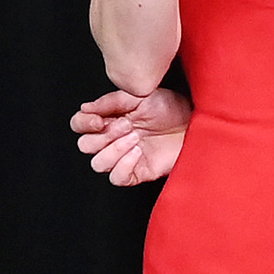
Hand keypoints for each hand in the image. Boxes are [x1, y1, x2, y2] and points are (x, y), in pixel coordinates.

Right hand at [71, 85, 187, 185]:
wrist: (194, 123)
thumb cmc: (172, 108)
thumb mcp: (140, 95)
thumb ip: (111, 101)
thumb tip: (86, 107)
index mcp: (110, 119)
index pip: (80, 125)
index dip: (83, 123)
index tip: (98, 120)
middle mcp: (113, 139)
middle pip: (85, 146)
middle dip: (103, 136)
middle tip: (126, 126)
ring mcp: (124, 157)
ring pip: (98, 164)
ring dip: (114, 150)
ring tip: (135, 138)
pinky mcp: (137, 172)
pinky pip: (116, 178)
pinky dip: (123, 165)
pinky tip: (137, 152)